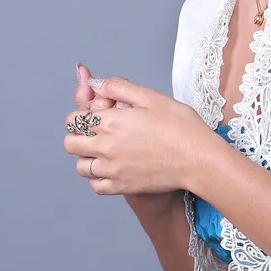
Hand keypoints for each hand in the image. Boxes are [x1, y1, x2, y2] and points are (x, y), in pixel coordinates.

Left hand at [64, 71, 212, 195]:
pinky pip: (96, 186)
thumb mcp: (151, 96)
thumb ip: (118, 87)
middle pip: (70, 143)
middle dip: (78, 136)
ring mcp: (112, 169)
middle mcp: (106, 146)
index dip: (81, 115)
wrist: (199, 160)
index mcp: (111, 122)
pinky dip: (97, 178)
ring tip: (103, 152)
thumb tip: (96, 84)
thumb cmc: (181, 127)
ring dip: (86, 158)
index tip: (94, 116)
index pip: (74, 119)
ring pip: (80, 166)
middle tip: (96, 133)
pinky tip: (110, 169)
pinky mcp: (122, 187)